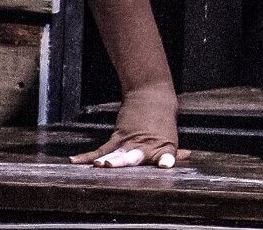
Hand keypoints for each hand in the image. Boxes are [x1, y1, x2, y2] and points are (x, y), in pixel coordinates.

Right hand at [68, 85, 189, 168]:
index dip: (166, 160)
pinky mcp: (118, 137)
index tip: (166, 163)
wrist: (151, 95)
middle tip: (123, 166)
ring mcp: (130, 142)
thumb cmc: (162, 119)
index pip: (167, 156)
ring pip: (118, 154)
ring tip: (101, 165)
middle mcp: (146, 147)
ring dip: (110, 160)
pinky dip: (87, 157)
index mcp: (164, 148)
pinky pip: (101, 150)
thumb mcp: (170, 135)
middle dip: (129, 163)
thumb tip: (188, 156)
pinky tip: (75, 161)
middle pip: (137, 158)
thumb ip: (173, 150)